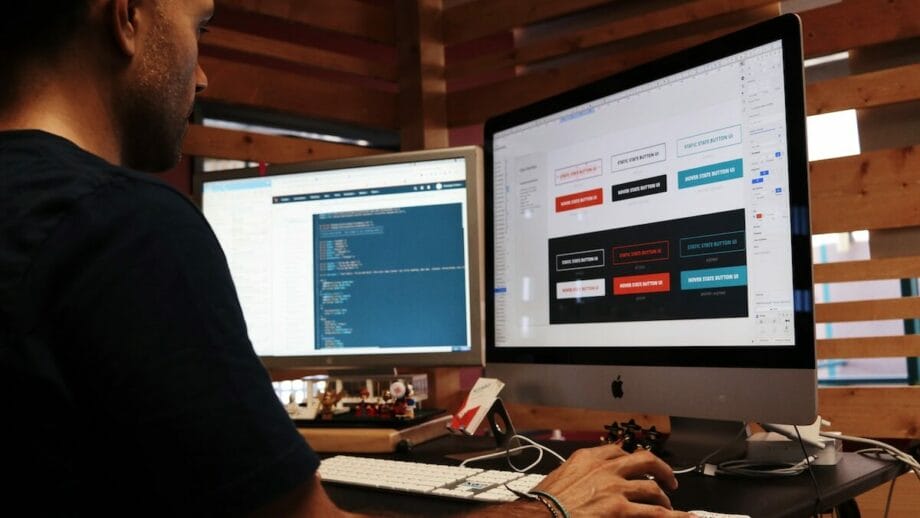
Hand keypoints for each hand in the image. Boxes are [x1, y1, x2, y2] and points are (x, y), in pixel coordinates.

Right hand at [531, 443, 690, 516]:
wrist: (541, 517)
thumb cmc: (543, 504)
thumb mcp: (558, 478)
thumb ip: (576, 475)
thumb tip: (581, 482)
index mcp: (587, 458)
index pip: (617, 451)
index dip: (631, 459)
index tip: (636, 466)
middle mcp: (605, 468)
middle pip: (644, 461)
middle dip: (659, 470)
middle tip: (666, 480)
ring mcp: (616, 489)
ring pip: (652, 489)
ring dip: (663, 498)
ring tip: (668, 506)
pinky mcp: (621, 511)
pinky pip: (656, 513)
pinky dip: (675, 515)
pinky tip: (687, 517)